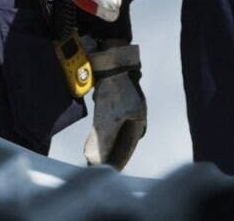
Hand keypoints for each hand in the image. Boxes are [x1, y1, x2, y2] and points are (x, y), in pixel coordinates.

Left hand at [84, 42, 145, 170]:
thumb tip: (94, 162)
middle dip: (110, 152)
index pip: (127, 148)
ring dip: (105, 141)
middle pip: (121, 140)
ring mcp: (127, 105)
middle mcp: (135, 115)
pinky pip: (109, 118)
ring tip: (94, 153)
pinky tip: (95, 133)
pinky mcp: (116, 97)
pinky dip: (102, 128)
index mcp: (139, 121)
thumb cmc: (114, 89)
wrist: (111, 60)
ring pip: (115, 129)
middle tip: (99, 165)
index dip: (117, 161)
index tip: (108, 173)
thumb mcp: (108, 118)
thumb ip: (102, 142)